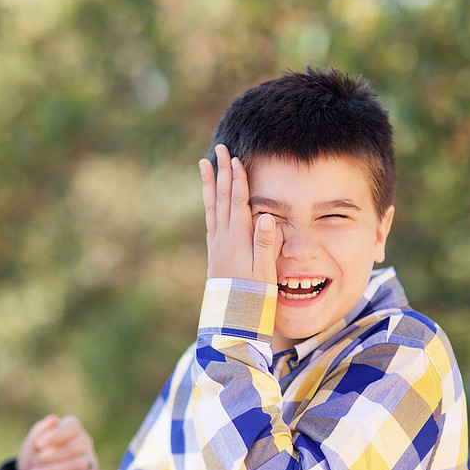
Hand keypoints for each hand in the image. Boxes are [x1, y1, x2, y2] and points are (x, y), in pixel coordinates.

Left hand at [16, 414, 98, 469]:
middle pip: (75, 445)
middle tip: (35, 462)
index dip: (56, 434)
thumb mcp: (31, 445)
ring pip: (79, 462)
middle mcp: (84, 441)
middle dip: (53, 455)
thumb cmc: (35, 460)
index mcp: (72, 428)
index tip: (39, 444)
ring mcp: (90, 460)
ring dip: (55, 469)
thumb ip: (40, 431)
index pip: (73, 426)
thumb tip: (54, 419)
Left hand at [199, 144, 279, 283]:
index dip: (237, 180)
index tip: (235, 159)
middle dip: (222, 173)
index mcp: (237, 240)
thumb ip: (265, 243)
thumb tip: (265, 215)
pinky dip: (210, 203)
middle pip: (222, 198)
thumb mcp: (264, 272)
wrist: (231, 319)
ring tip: (204, 165)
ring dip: (210, 184)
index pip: (237, 202)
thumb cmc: (253, 297)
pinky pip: (210, 220)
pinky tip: (209, 198)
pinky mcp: (215, 252)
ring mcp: (216, 245)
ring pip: (212, 207)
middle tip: (219, 149)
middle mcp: (223, 239)